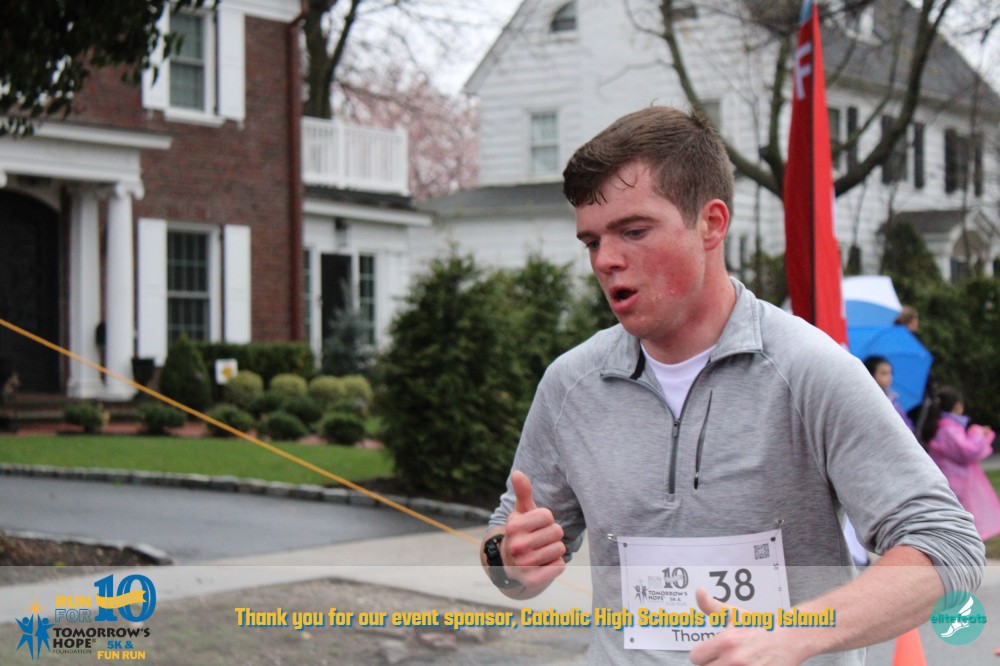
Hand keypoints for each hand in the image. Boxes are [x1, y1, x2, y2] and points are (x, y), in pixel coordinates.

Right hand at [501, 470, 565, 590]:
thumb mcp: (521, 512)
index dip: (546, 519)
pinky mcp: (532, 580)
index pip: (548, 515)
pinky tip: (544, 565)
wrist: (511, 564)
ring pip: (560, 549)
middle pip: (557, 532)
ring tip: (541, 552)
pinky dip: (556, 565)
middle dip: (553, 535)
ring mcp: (523, 565)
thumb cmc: (522, 532)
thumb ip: (523, 492)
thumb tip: (517, 473)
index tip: (537, 525)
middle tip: (541, 540)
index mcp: (513, 527)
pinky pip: (559, 566)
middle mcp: (516, 546)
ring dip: (555, 550)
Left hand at [688, 588, 808, 665]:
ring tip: (734, 662)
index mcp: (726, 641)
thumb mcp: (734, 614)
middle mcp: (734, 659)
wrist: (790, 638)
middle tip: (724, 658)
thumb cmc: (760, 626)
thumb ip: (711, 605)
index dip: (702, 654)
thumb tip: (699, 591)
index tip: (710, 653)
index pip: (696, 657)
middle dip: (713, 663)